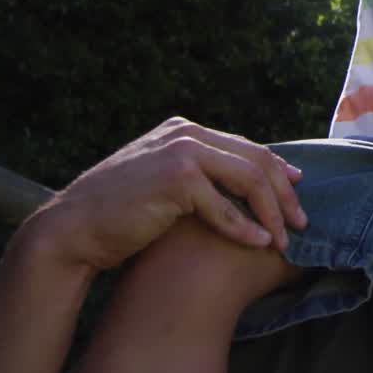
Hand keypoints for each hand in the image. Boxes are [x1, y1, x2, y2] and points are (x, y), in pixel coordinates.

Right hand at [25, 117, 306, 273]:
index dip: (277, 169)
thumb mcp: (161, 179)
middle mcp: (186, 133)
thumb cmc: (118, 211)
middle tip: (300, 222)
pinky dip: (245, 228)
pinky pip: (225, 208)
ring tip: (283, 239)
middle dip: (284, 193)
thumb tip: (242, 182)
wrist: (72, 228)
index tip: (297, 190)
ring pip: (248, 180)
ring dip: (271, 212)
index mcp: (184, 129)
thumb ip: (197, 171)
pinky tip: (259, 243)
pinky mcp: (176, 180)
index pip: (246, 146)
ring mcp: (181, 152)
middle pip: (256, 160)